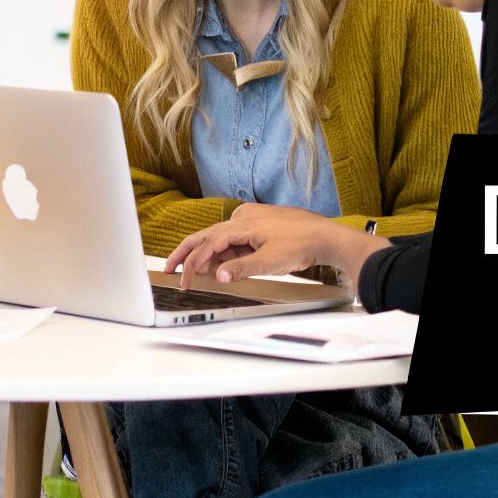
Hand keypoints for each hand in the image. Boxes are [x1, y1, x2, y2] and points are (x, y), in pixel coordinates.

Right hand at [165, 207, 388, 286]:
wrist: (326, 236)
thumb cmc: (302, 245)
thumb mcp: (270, 262)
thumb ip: (242, 269)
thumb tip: (219, 275)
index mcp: (242, 223)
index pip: (208, 244)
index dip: (193, 263)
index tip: (184, 280)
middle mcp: (244, 217)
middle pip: (207, 235)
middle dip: (188, 253)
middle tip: (170, 269)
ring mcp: (252, 219)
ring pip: (221, 237)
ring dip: (210, 256)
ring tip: (198, 275)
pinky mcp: (260, 225)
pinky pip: (235, 238)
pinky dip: (225, 252)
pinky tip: (224, 264)